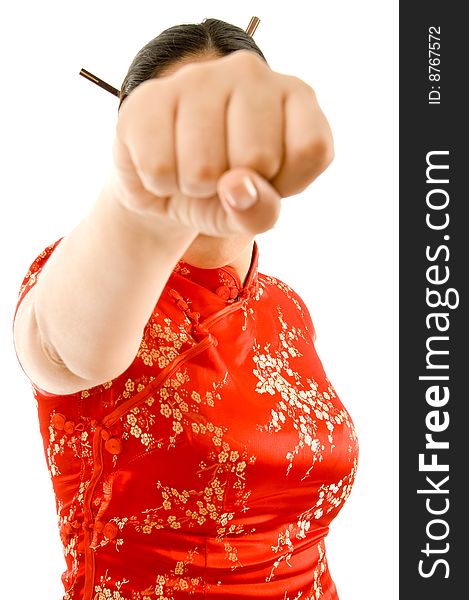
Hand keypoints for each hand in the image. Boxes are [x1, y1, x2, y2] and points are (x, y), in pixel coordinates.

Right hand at [110, 50, 333, 236]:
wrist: (166, 185)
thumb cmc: (224, 195)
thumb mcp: (255, 214)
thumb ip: (261, 211)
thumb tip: (236, 186)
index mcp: (295, 96)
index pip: (311, 149)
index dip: (285, 183)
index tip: (267, 178)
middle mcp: (251, 72)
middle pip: (258, 157)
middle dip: (234, 188)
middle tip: (223, 176)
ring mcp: (197, 77)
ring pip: (204, 167)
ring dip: (194, 189)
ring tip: (192, 171)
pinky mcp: (148, 96)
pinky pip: (158, 167)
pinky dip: (160, 184)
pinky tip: (164, 164)